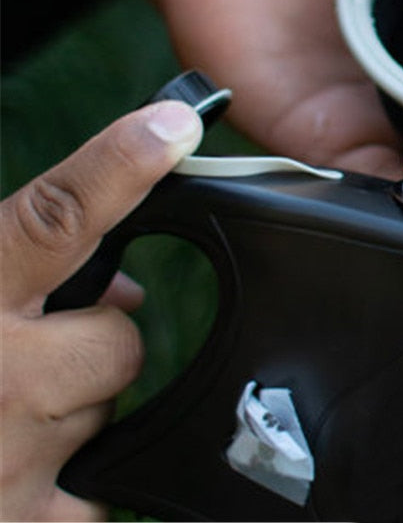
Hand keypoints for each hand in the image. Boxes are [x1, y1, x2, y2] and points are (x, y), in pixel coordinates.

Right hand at [0, 101, 202, 521]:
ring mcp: (8, 462)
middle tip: (23, 358)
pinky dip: (64, 488)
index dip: (121, 164)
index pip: (56, 214)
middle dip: (87, 345)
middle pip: (118, 340)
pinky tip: (8, 477)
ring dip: (68, 414)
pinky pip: (97, 495)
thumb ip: (9, 267)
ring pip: (105, 413)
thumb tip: (118, 286)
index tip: (174, 127)